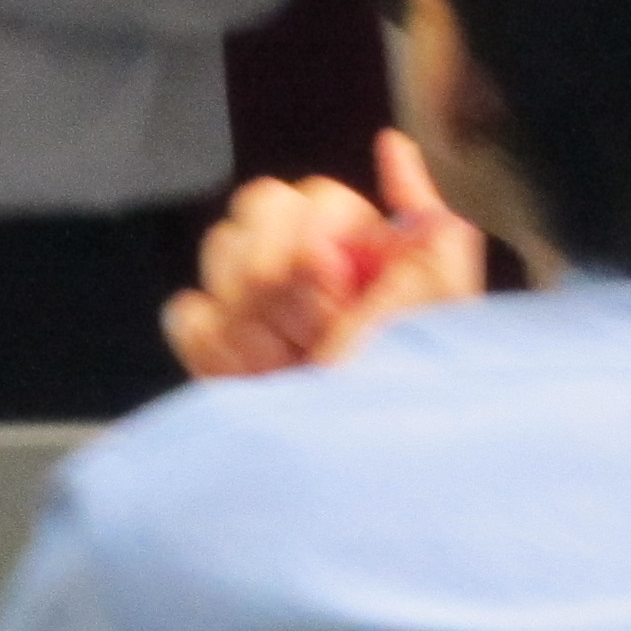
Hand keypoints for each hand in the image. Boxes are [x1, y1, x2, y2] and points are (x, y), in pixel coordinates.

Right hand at [160, 129, 485, 377]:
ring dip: (254, 315)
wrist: (354, 486)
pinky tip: (251, 377)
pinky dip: (215, 343)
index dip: (316, 239)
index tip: (337, 289)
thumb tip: (391, 145)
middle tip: (311, 337)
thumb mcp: (442, 312)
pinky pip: (188, 312)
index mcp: (367, 254)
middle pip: (255, 210)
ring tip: (287, 367)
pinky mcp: (218, 352)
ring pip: (217, 253)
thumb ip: (431, 230)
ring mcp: (260, 310)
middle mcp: (312, 270)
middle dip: (281, 276)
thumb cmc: (404, 396)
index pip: (312, 195)